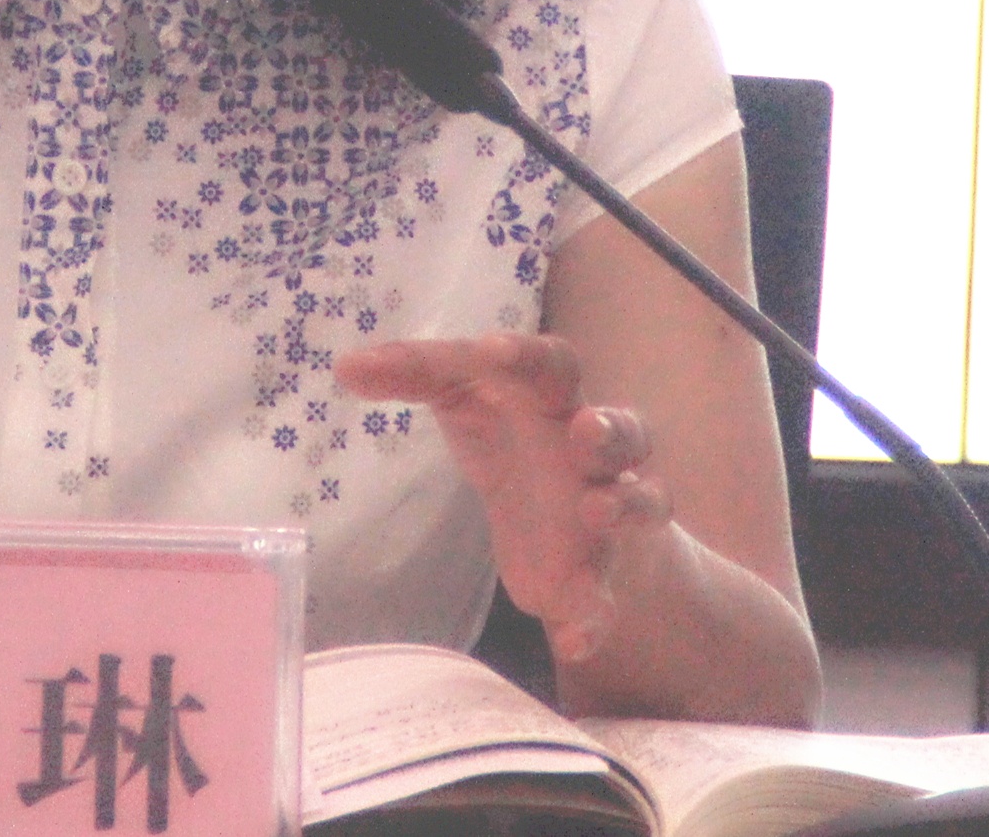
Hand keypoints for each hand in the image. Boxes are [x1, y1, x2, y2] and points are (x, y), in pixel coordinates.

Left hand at [335, 334, 670, 667]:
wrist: (585, 526)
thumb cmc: (518, 445)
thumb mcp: (469, 407)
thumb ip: (416, 379)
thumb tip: (346, 365)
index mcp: (553, 399)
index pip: (547, 364)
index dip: (522, 356)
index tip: (489, 350)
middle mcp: (592, 449)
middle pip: (620, 428)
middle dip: (607, 428)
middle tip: (582, 430)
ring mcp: (610, 507)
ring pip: (642, 500)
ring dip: (624, 504)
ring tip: (596, 512)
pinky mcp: (608, 570)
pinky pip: (612, 594)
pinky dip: (594, 616)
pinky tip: (573, 638)